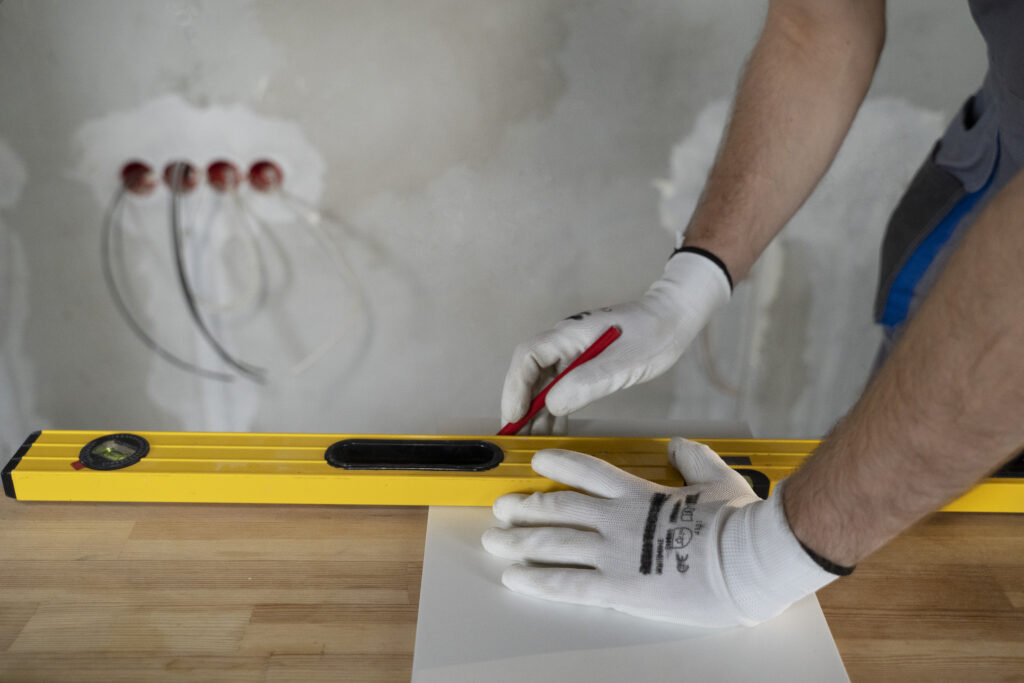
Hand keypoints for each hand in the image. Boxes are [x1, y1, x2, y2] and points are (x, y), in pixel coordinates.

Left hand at [482, 438, 839, 626]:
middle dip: (525, 507)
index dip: (558, 464)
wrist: (748, 559)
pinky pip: (566, 583)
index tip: (537, 462)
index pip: (587, 470)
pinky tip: (514, 578)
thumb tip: (679, 445)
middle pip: (558, 507)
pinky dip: (536, 580)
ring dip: (519, 541)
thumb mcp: (718, 478)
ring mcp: (614, 552)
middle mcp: (617, 518)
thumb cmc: (739, 522)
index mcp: (639, 492)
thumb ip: (693, 459)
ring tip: (494, 540)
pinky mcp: (618, 587)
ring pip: (553, 542)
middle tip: (502, 508)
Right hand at [500, 252, 729, 434]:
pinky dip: (554, 409)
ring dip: (536, 412)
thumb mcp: (623, 364)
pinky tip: (555, 431)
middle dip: (520, 406)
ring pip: (543, 384)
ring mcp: (572, 353)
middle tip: (516, 438)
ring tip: (533, 442)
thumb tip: (551, 405)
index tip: (514, 416)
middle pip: (529, 374)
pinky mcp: (583, 364)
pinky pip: (560, 387)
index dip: (515, 388)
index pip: (527, 358)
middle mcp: (563, 342)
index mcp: (568, 334)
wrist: (673, 318)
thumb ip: (587, 382)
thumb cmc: (652, 335)